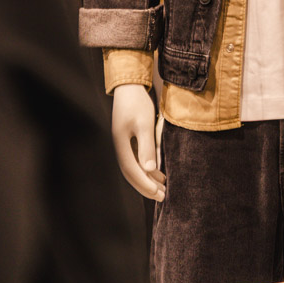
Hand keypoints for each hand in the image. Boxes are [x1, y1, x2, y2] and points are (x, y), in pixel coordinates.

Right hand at [111, 85, 165, 200]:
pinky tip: (158, 171)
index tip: (158, 194)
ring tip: (163, 188)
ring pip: (134, 167)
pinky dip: (147, 168)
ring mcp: (123, 142)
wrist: (129, 85)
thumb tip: (149, 170)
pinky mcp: (129, 138)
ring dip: (148, 179)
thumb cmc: (137, 102)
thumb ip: (146, 146)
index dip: (144, 185)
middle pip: (131, 172)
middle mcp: (120, 146)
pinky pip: (137, 158)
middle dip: (146, 186)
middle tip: (163, 197)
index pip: (131, 171)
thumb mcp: (144, 123)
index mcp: (121, 144)